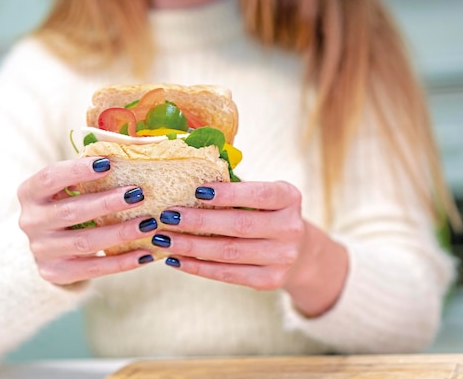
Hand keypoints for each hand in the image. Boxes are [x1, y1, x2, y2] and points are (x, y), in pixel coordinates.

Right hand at [17, 157, 156, 284]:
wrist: (50, 247)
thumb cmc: (68, 203)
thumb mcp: (69, 186)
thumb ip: (91, 171)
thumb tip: (133, 150)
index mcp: (30, 193)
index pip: (50, 178)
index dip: (77, 171)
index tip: (108, 163)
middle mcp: (30, 221)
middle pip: (71, 212)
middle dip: (107, 203)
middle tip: (138, 194)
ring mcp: (41, 250)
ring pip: (85, 242)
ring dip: (120, 233)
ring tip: (149, 224)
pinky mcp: (55, 272)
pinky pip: (93, 268)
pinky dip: (121, 262)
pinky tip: (145, 254)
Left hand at [152, 181, 347, 316]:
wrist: (298, 251)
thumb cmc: (266, 212)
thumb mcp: (262, 195)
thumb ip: (235, 188)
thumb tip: (185, 182)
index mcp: (290, 197)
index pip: (259, 194)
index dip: (228, 194)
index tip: (196, 191)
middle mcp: (290, 228)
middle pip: (239, 225)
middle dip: (199, 221)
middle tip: (168, 216)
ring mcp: (282, 258)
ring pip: (229, 253)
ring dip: (191, 246)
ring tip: (164, 239)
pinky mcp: (269, 280)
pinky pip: (228, 274)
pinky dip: (198, 267)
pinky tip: (176, 259)